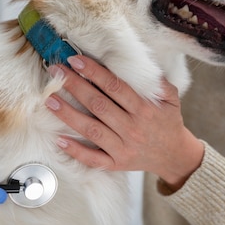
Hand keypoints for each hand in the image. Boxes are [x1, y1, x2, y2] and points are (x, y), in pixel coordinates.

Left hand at [45, 55, 203, 191]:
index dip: (94, 73)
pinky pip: (93, 159)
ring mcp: (123, 148)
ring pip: (91, 130)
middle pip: (98, 105)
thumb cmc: (167, 122)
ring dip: (68, 115)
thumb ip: (158, 82)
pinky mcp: (116, 164)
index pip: (115, 87)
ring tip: (50, 100)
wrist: (174, 156)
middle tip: (56, 73)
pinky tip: (59, 139)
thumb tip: (140, 64)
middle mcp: (132, 128)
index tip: (75, 61)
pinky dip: (76, 150)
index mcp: (144, 109)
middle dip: (75, 87)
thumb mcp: (171, 99)